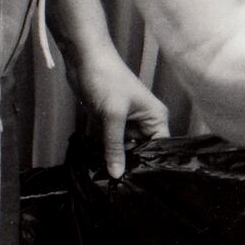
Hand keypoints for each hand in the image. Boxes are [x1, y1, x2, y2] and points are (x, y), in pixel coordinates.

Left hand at [70, 51, 169, 178]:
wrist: (84, 60)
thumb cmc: (107, 80)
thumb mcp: (113, 115)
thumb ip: (115, 146)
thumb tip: (117, 174)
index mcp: (156, 117)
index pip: (160, 147)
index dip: (151, 163)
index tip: (140, 182)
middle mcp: (145, 121)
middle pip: (142, 150)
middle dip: (132, 163)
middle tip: (122, 183)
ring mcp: (127, 123)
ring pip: (126, 148)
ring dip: (117, 159)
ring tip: (110, 178)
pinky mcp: (111, 123)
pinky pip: (112, 143)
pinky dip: (106, 151)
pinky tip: (100, 165)